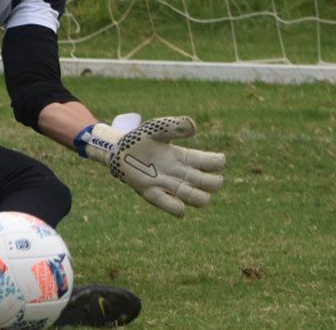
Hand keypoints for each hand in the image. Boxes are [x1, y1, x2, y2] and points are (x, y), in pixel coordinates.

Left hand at [78, 116, 225, 217]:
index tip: (216, 160)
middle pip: (209, 184)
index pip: (211, 163)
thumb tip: (194, 128)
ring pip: (195, 198)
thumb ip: (175, 126)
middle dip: (213, 183)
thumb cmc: (140, 138)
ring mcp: (167, 184)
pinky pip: (168, 204)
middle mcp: (179, 173)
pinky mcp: (151, 192)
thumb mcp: (158, 128)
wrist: (117, 149)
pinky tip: (180, 208)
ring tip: (192, 191)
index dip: (218, 163)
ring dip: (199, 197)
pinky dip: (177, 208)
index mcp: (184, 157)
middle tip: (202, 177)